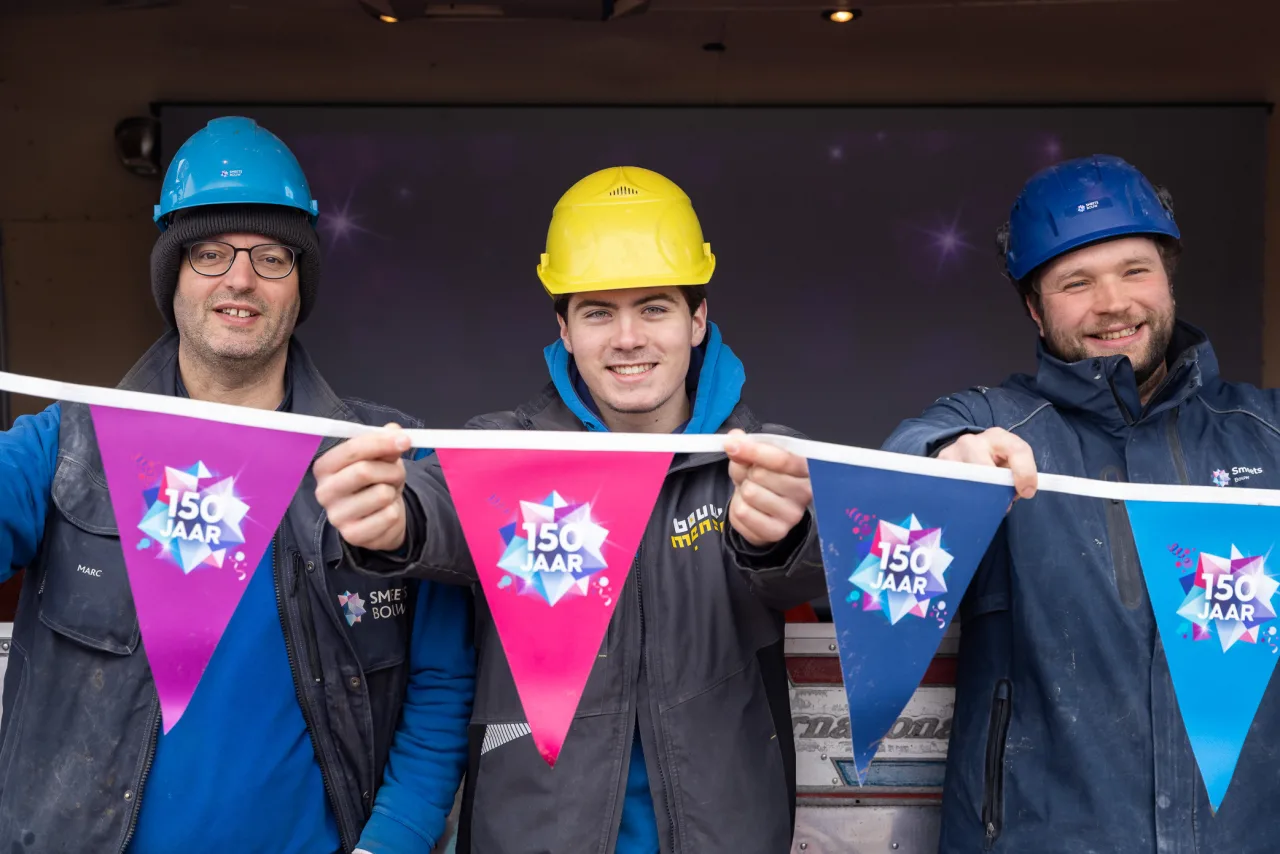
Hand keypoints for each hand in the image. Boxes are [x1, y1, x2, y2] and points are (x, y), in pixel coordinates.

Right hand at [313, 423, 411, 551]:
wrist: (380, 518)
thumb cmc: (376, 482)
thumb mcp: (382, 459)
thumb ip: (386, 443)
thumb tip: (394, 430)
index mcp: (325, 467)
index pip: (351, 449)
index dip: (381, 442)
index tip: (405, 440)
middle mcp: (324, 491)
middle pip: (363, 471)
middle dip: (390, 469)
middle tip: (398, 472)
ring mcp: (336, 516)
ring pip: (381, 494)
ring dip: (393, 491)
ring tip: (387, 493)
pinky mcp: (352, 535)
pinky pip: (388, 515)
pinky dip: (395, 511)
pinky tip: (385, 512)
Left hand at [725, 429, 812, 547]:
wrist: (759, 509)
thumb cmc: (761, 478)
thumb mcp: (752, 458)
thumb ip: (746, 447)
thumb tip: (734, 439)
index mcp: (805, 468)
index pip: (782, 459)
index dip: (754, 450)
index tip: (731, 445)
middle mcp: (805, 492)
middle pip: (762, 474)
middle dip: (748, 472)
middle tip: (752, 477)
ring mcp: (793, 514)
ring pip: (750, 493)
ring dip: (743, 491)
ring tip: (752, 492)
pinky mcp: (777, 532)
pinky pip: (743, 513)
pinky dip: (738, 508)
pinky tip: (750, 508)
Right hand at [937, 427, 1037, 498]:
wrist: (965, 453)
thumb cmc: (994, 461)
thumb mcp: (1009, 464)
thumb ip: (1015, 477)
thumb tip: (1005, 502)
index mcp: (998, 437)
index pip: (1017, 451)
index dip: (1025, 473)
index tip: (1027, 492)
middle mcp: (972, 441)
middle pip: (988, 470)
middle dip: (996, 490)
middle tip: (998, 501)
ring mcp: (952, 452)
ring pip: (969, 481)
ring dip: (977, 496)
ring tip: (981, 500)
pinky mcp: (937, 465)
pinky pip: (951, 486)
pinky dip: (960, 496)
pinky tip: (965, 498)